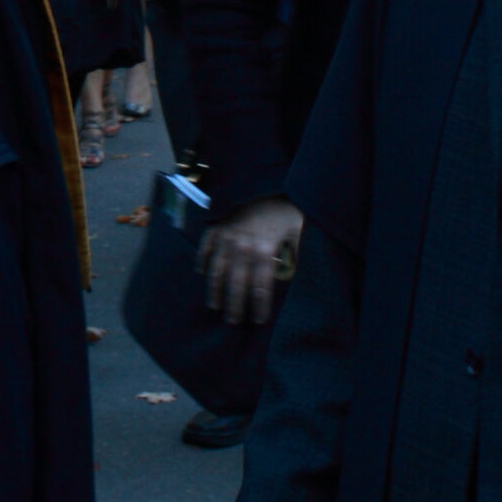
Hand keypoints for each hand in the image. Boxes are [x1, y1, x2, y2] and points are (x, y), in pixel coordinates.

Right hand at [200, 197, 305, 326]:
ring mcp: (226, 237)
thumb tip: (300, 274)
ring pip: (217, 269)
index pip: (261, 285)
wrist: (263, 180)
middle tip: (233, 321)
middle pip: (237, 283)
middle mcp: (242, 246)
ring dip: (215, 289)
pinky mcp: (216, 226)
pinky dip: (202, 260)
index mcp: (264, 249)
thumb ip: (300, 252)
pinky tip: (201, 273)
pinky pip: (205, 247)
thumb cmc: (285, 206)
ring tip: (214, 305)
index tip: (259, 320)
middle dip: (234, 305)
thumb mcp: (299, 227)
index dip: (260, 305)